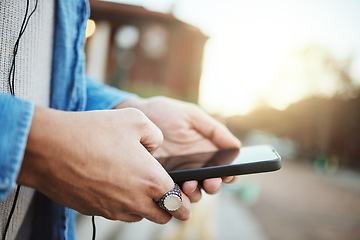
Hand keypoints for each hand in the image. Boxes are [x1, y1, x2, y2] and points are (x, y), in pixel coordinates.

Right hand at [17, 106, 191, 223]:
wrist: (50, 148)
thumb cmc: (93, 131)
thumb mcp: (135, 120)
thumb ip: (155, 135)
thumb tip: (155, 148)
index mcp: (151, 181)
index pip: (178, 204)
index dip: (185, 205)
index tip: (186, 205)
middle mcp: (134, 201)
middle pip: (161, 217)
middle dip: (168, 209)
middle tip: (165, 197)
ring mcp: (112, 209)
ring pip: (138, 216)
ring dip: (144, 206)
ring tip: (137, 186)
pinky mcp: (93, 210)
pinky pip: (116, 212)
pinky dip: (122, 204)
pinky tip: (114, 184)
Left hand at [115, 96, 240, 200]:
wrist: (136, 117)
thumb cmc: (165, 113)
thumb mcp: (191, 116)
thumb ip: (214, 129)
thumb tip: (236, 146)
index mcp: (205, 151)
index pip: (222, 169)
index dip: (229, 175)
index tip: (228, 174)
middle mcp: (194, 166)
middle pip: (210, 184)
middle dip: (213, 185)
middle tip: (210, 181)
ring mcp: (177, 174)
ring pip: (193, 192)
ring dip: (195, 192)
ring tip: (189, 184)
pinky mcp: (160, 179)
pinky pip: (172, 192)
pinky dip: (176, 194)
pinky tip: (176, 188)